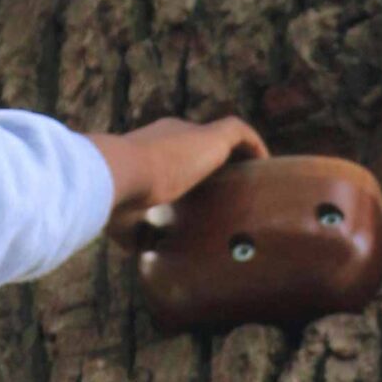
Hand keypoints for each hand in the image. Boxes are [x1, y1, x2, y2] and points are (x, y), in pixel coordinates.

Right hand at [86, 116, 266, 244]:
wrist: (120, 174)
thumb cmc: (117, 198)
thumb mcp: (125, 219)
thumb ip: (137, 231)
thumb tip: (142, 250)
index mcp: (147, 149)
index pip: (172, 156)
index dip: (186, 172)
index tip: (198, 196)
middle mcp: (169, 134)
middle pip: (197, 144)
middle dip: (212, 163)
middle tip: (228, 191)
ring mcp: (189, 131)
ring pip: (220, 136)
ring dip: (236, 153)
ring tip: (251, 178)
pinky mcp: (210, 134)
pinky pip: (239, 132)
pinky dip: (253, 144)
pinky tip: (264, 164)